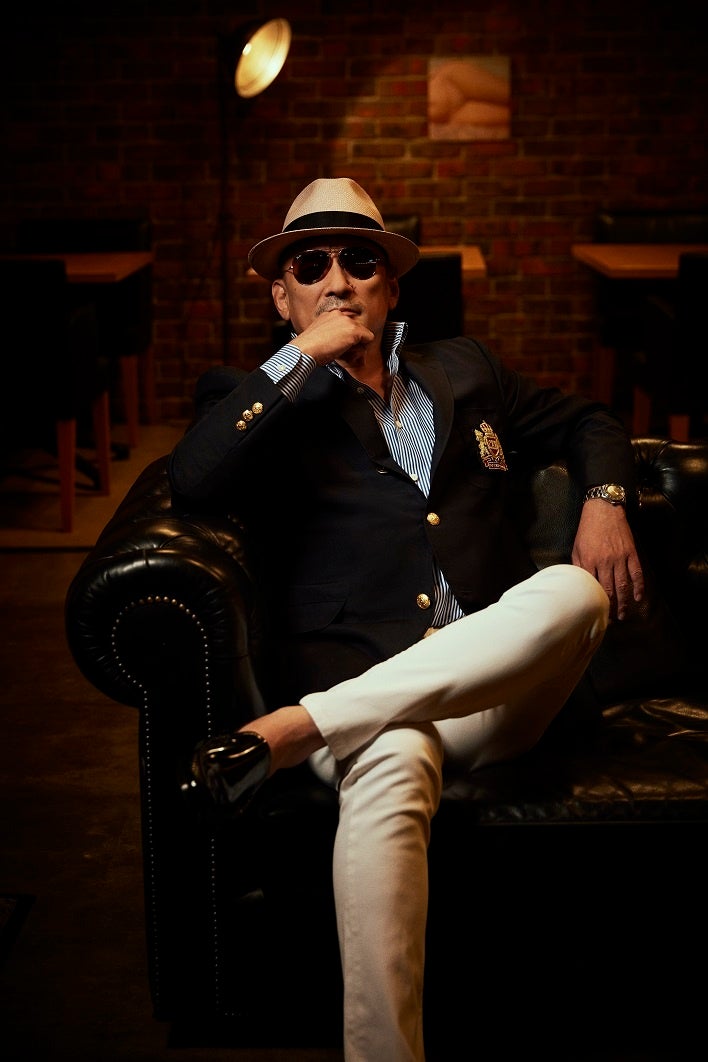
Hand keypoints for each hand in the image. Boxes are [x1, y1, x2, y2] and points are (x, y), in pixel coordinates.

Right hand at [292, 308, 374, 366]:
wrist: (304, 349)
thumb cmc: (308, 347)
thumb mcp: (319, 336)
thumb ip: (331, 335)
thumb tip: (340, 343)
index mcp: (329, 315)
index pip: (346, 325)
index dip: (345, 337)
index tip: (337, 345)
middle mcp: (339, 314)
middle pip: (356, 329)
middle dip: (352, 341)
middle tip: (341, 351)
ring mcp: (347, 322)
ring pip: (363, 334)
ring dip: (356, 345)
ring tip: (342, 353)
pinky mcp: (354, 330)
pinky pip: (369, 339)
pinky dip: (362, 348)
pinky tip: (348, 352)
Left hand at [571, 501, 644, 621]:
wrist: (603, 510)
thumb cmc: (587, 530)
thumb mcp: (577, 549)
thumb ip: (579, 567)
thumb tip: (580, 585)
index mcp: (589, 562)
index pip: (593, 588)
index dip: (596, 603)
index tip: (597, 613)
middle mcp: (605, 562)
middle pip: (609, 591)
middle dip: (611, 608)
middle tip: (612, 619)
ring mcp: (620, 558)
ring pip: (623, 585)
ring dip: (624, 602)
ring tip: (623, 614)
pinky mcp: (631, 553)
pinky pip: (637, 573)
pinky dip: (639, 587)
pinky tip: (638, 598)